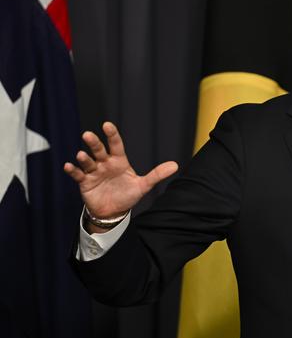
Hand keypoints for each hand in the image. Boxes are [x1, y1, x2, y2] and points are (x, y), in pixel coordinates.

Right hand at [63, 122, 177, 220]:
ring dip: (84, 158)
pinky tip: (69, 166)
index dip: (112, 135)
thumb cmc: (128, 195)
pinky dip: (72, 171)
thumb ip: (157, 174)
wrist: (114, 212)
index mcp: (119, 161)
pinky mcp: (85, 183)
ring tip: (81, 155)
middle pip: (99, 150)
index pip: (116, 145)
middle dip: (94, 143)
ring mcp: (94, 172)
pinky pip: (77, 175)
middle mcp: (105, 163)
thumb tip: (175, 165)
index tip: (107, 125)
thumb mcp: (143, 185)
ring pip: (87, 162)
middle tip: (88, 135)